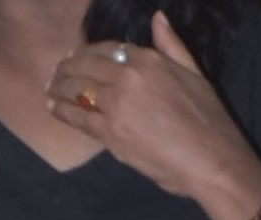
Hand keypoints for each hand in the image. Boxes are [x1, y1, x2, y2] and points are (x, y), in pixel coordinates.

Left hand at [47, 12, 260, 219]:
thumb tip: (157, 18)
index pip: (106, 49)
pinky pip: (77, 117)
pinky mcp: (108, 133)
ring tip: (50, 89)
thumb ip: (172, 45)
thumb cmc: (208, 119)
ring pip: (76, 90)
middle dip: (66, 69)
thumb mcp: (194, 73)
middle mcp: (127, 77)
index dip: (87, 53)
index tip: (76, 57)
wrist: (210, 160)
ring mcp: (115, 105)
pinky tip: (52, 107)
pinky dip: (61, 111)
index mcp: (148, 60)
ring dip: (59, 88)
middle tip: (55, 74)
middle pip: (85, 67)